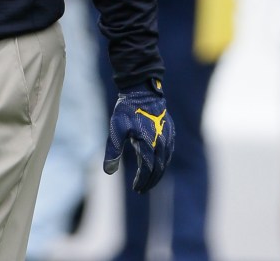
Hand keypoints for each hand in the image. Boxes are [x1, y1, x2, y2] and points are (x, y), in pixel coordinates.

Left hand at [103, 77, 174, 193]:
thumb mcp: (116, 130)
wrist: (142, 91)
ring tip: (149, 180)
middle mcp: (160, 143)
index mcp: (147, 144)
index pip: (147, 170)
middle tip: (142, 189)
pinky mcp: (171, 131)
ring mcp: (168, 137)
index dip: (142, 181)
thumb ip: (113, 151)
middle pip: (159, 169)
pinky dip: (164, 162)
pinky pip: (169, 152)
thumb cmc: (126, 110)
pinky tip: (158, 164)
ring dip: (158, 173)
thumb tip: (108, 172)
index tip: (136, 189)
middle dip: (150, 181)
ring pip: (166, 161)